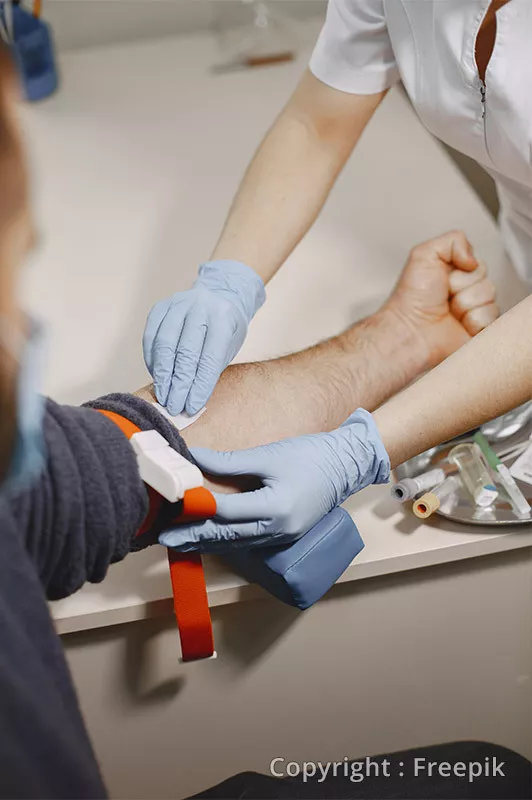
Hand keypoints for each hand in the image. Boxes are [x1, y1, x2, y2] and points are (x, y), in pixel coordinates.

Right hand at [143, 260, 264, 415]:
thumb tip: (189, 400)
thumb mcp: (228, 347)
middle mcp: (199, 307)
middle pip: (185, 352)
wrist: (218, 296)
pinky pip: (151, 337)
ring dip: (162, 375)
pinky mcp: (160, 307)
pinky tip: (157, 376)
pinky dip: (153, 360)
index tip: (191, 406)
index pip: (209, 358)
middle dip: (179, 384)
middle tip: (175, 406)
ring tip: (163, 395)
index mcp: (223, 318)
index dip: (199, 385)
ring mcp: (178, 304)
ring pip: (164, 344)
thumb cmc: (226, 328)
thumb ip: (210, 369)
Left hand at [159, 409, 388, 552]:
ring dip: (206, 542)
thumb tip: (194, 459)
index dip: (197, 508)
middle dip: (194, 537)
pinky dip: (225, 539)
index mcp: (276, 509)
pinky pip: (247, 541)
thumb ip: (229, 462)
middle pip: (227, 536)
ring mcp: (281, 536)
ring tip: (177, 542)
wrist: (346, 465)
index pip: (226, 512)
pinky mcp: (282, 535)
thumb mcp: (269, 455)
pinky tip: (207, 537)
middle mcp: (278, 530)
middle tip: (163, 538)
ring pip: (236, 543)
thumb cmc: (311, 456)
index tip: (173, 503)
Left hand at [383, 230, 498, 369]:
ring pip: (490, 299)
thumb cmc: (410, 298)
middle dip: (463, 286)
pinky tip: (459, 325)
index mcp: (454, 275)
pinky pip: (492, 319)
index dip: (462, 270)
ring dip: (467, 304)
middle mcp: (464, 293)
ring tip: (450, 312)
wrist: (410, 330)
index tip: (444, 278)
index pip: (478, 265)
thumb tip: (473, 258)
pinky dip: (474, 321)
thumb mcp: (423, 254)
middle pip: (486, 280)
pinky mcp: (479, 332)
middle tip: (445, 296)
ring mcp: (472, 313)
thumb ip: (453, 240)